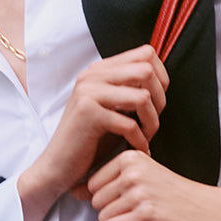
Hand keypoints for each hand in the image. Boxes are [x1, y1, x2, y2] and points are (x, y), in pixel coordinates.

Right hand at [18, 46, 167, 220]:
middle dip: (160, 100)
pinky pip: (130, 124)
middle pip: (147, 71)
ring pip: (143, 97)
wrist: (58, 166)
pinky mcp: (88, 114)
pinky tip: (137, 149)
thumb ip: (131, 90)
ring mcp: (88, 92)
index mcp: (99, 70)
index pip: (145, 54)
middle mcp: (92, 75)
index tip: (157, 103)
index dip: (161, 78)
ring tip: (145, 137)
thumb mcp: (112, 108)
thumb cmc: (90, 140)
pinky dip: (140, 140)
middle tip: (152, 123)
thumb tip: (162, 80)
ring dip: (152, 122)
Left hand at [87, 149, 220, 220]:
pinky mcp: (144, 215)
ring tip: (145, 219)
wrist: (214, 213)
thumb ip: (112, 179)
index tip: (134, 199)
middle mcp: (133, 171)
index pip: (93, 184)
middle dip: (112, 212)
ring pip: (102, 217)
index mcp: (131, 157)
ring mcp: (139, 192)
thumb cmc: (178, 197)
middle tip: (142, 211)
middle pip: (95, 201)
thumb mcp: (146, 177)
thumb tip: (73, 190)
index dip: (110, 198)